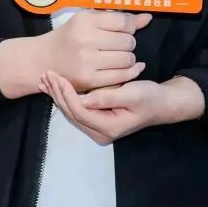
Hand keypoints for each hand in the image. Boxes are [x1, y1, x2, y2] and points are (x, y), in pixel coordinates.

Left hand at [39, 71, 202, 144]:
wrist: (162, 104)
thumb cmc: (149, 97)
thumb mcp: (133, 95)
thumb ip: (109, 98)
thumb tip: (86, 99)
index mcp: (108, 127)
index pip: (79, 110)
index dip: (66, 93)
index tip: (57, 75)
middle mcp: (100, 132)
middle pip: (71, 113)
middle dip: (57, 93)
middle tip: (46, 73)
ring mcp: (96, 129)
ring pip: (70, 112)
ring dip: (57, 95)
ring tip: (45, 78)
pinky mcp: (95, 121)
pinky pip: (75, 109)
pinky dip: (64, 97)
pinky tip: (55, 86)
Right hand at [45, 10, 151, 91]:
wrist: (43, 60)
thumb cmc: (69, 38)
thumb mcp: (88, 21)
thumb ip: (117, 18)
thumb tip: (147, 18)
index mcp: (85, 20)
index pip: (124, 22)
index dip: (129, 27)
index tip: (123, 31)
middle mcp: (86, 39)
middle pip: (128, 42)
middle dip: (127, 44)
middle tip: (117, 46)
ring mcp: (87, 60)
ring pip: (128, 59)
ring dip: (127, 59)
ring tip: (116, 57)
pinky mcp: (89, 79)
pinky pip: (122, 76)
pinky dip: (127, 72)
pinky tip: (120, 68)